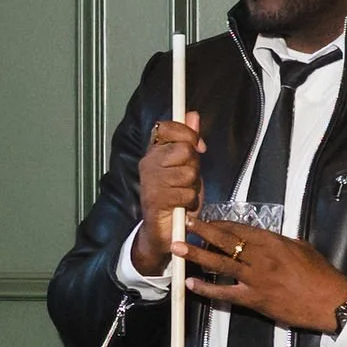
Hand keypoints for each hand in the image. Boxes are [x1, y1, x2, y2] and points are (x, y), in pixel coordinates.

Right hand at [130, 114, 203, 274]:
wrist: (162, 231)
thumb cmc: (175, 198)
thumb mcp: (187, 166)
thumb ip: (189, 141)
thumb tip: (193, 115)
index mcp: (154, 152)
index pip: (167, 126)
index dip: (187, 133)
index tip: (198, 146)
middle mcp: (148, 163)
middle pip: (184, 149)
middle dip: (194, 166)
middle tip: (187, 180)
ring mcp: (150, 181)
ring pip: (188, 173)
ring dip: (193, 188)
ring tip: (184, 195)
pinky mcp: (155, 200)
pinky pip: (186, 193)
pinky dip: (190, 202)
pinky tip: (182, 207)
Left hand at [181, 215, 346, 337]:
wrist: (331, 302)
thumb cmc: (320, 274)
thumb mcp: (301, 248)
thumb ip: (280, 241)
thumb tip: (264, 238)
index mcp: (274, 242)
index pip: (241, 229)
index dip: (220, 224)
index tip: (205, 220)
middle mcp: (262, 257)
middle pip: (226, 241)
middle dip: (203, 231)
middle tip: (184, 224)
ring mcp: (256, 278)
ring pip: (221, 263)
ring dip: (197, 254)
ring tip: (177, 248)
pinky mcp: (255, 299)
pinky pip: (225, 293)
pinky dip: (207, 288)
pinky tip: (190, 283)